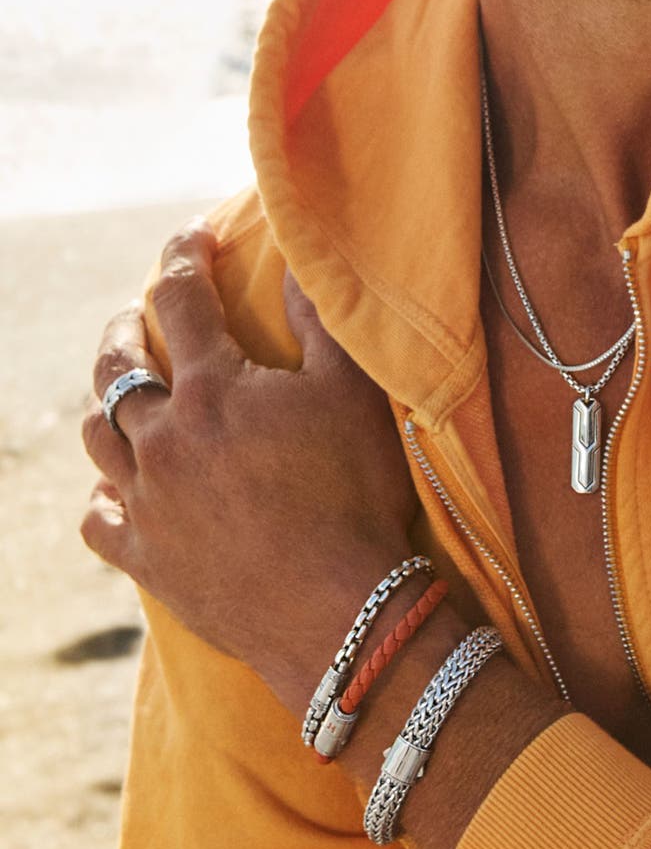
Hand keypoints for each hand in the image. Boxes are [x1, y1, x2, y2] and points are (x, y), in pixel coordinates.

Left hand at [81, 219, 420, 703]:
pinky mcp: (147, 559)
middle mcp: (164, 439)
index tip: (194, 237)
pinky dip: (102, 494)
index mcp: (213, 389)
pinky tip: (115, 487)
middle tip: (138, 314)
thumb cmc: (355, 492)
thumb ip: (319, 322)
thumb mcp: (352, 392)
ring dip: (107, 402)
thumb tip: (295, 265)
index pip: (183, 300)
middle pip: (119, 367)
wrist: (337, 611)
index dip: (185, 258)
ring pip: (99, 437)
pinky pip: (98, 519)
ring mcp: (148, 502)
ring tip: (122, 389)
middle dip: (125, 328)